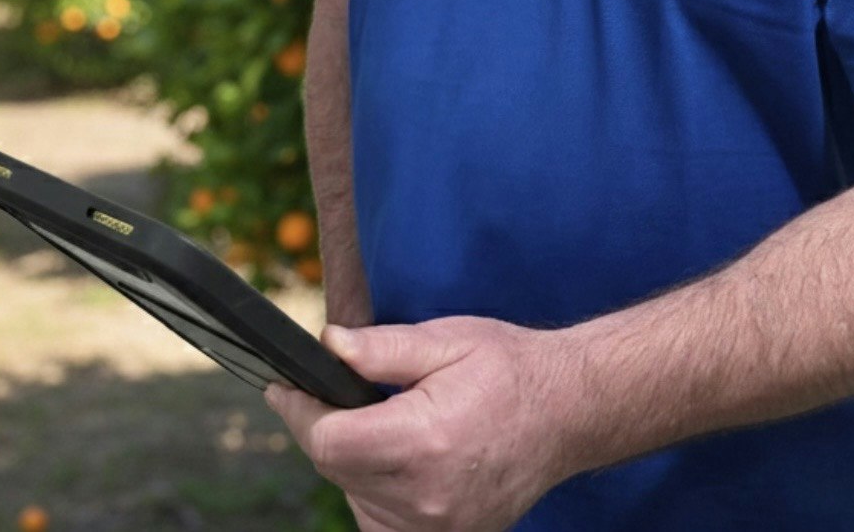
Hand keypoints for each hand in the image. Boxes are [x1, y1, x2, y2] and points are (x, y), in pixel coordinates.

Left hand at [265, 317, 580, 531]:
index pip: (330, 442)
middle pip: (337, 470)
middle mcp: (426, 497)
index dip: (300, 413)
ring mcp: (439, 528)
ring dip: (353, 462)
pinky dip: (376, 492)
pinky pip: (382, 524)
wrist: (570, 411)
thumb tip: (329, 345)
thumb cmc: (510, 368)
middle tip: (336, 392)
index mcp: (424, 440)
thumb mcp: (448, 340)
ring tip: (383, 422)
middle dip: (327, 429)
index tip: (284, 388)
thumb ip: (383, 348)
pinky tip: (397, 460)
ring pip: (356, 499)